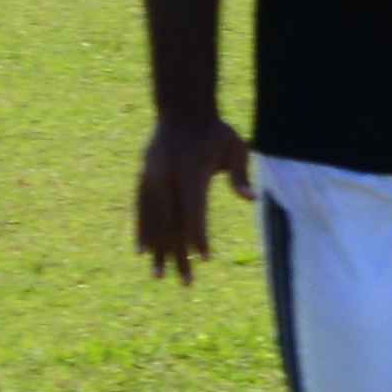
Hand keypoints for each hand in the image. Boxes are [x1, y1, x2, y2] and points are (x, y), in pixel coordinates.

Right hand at [135, 114, 249, 280]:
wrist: (181, 109)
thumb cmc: (215, 131)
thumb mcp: (235, 146)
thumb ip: (240, 174)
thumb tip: (251, 197)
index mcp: (189, 171)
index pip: (193, 211)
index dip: (198, 235)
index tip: (203, 257)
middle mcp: (166, 178)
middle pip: (171, 223)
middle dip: (178, 254)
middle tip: (185, 282)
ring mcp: (151, 178)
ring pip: (153, 220)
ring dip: (157, 249)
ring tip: (159, 275)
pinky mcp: (144, 178)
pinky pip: (141, 210)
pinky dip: (142, 230)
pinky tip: (142, 251)